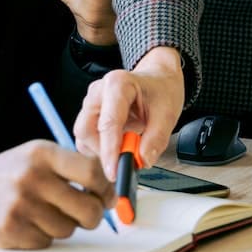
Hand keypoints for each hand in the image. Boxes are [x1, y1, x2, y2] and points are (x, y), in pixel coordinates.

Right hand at [0, 140, 114, 247]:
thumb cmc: (8, 173)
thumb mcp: (37, 156)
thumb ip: (71, 166)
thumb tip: (109, 189)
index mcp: (43, 153)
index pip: (92, 171)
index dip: (106, 188)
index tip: (107, 196)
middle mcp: (32, 177)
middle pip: (87, 208)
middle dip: (93, 216)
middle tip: (87, 214)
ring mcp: (20, 205)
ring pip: (68, 229)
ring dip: (64, 226)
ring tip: (45, 213)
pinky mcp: (10, 230)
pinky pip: (46, 242)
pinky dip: (43, 237)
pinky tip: (28, 223)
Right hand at [73, 47, 184, 178]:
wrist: (158, 80)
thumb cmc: (161, 91)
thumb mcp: (168, 113)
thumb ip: (156, 138)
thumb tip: (142, 160)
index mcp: (118, 84)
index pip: (108, 123)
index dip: (110, 151)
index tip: (114, 172)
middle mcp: (98, 91)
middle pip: (86, 130)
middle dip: (103, 150)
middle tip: (127, 157)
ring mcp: (91, 102)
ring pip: (84, 136)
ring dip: (103, 149)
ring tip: (129, 142)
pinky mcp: (89, 114)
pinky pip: (87, 138)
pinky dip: (102, 147)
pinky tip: (121, 141)